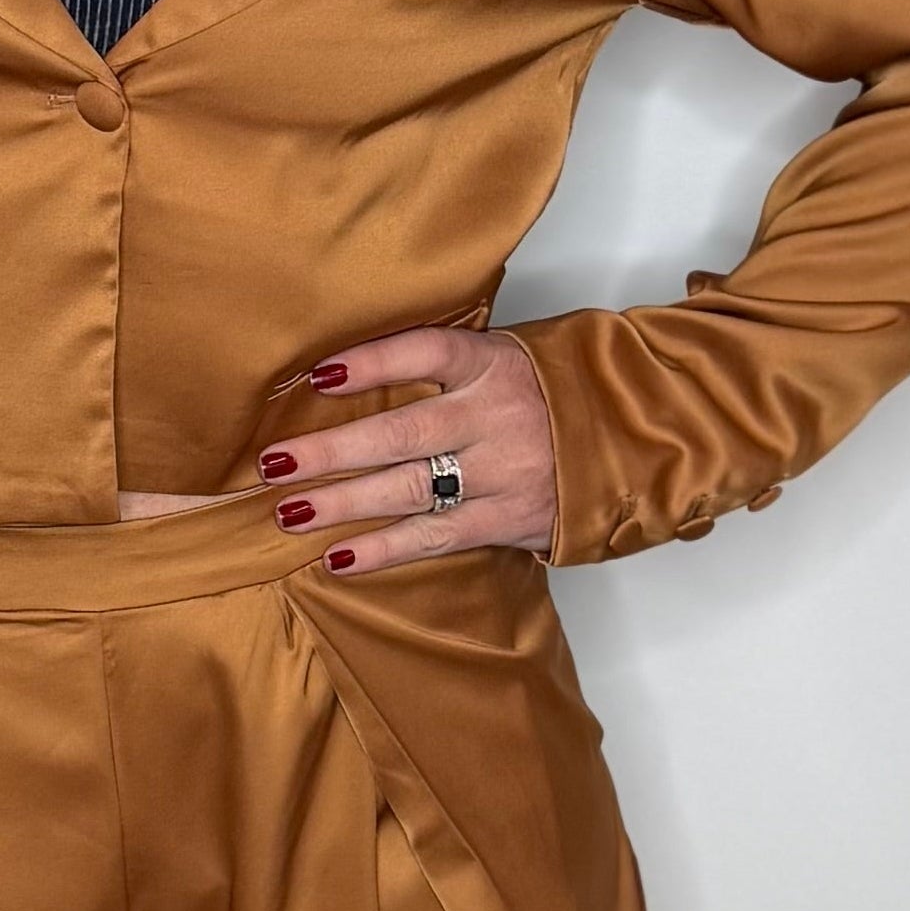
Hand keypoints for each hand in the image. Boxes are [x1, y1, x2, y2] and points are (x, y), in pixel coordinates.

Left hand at [257, 324, 556, 570]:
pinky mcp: (509, 519)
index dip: (370, 364)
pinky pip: (437, 536)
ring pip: (411, 490)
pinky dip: (386, 550)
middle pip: (402, 433)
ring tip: (289, 512)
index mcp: (493, 364)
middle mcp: (496, 416)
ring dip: (344, 503)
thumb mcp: (509, 357)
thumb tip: (347, 373)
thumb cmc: (550, 394)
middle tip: (273, 464)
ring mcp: (503, 472)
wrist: (635, 439)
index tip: (317, 375)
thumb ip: (447, 364)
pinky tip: (340, 558)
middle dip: (331, 451)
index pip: (424, 352)